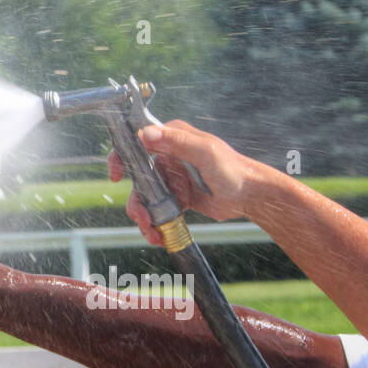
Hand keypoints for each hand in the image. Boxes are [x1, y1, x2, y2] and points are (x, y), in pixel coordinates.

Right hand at [107, 119, 256, 244]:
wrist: (250, 196)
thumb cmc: (233, 170)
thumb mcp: (206, 152)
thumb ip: (177, 142)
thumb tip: (145, 133)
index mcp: (172, 138)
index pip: (136, 143)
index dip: (120, 158)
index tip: (116, 175)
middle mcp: (167, 156)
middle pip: (136, 177)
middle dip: (136, 200)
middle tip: (142, 217)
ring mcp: (170, 177)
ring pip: (144, 196)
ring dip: (144, 216)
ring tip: (153, 232)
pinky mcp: (175, 195)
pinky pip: (157, 208)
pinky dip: (155, 222)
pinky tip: (160, 234)